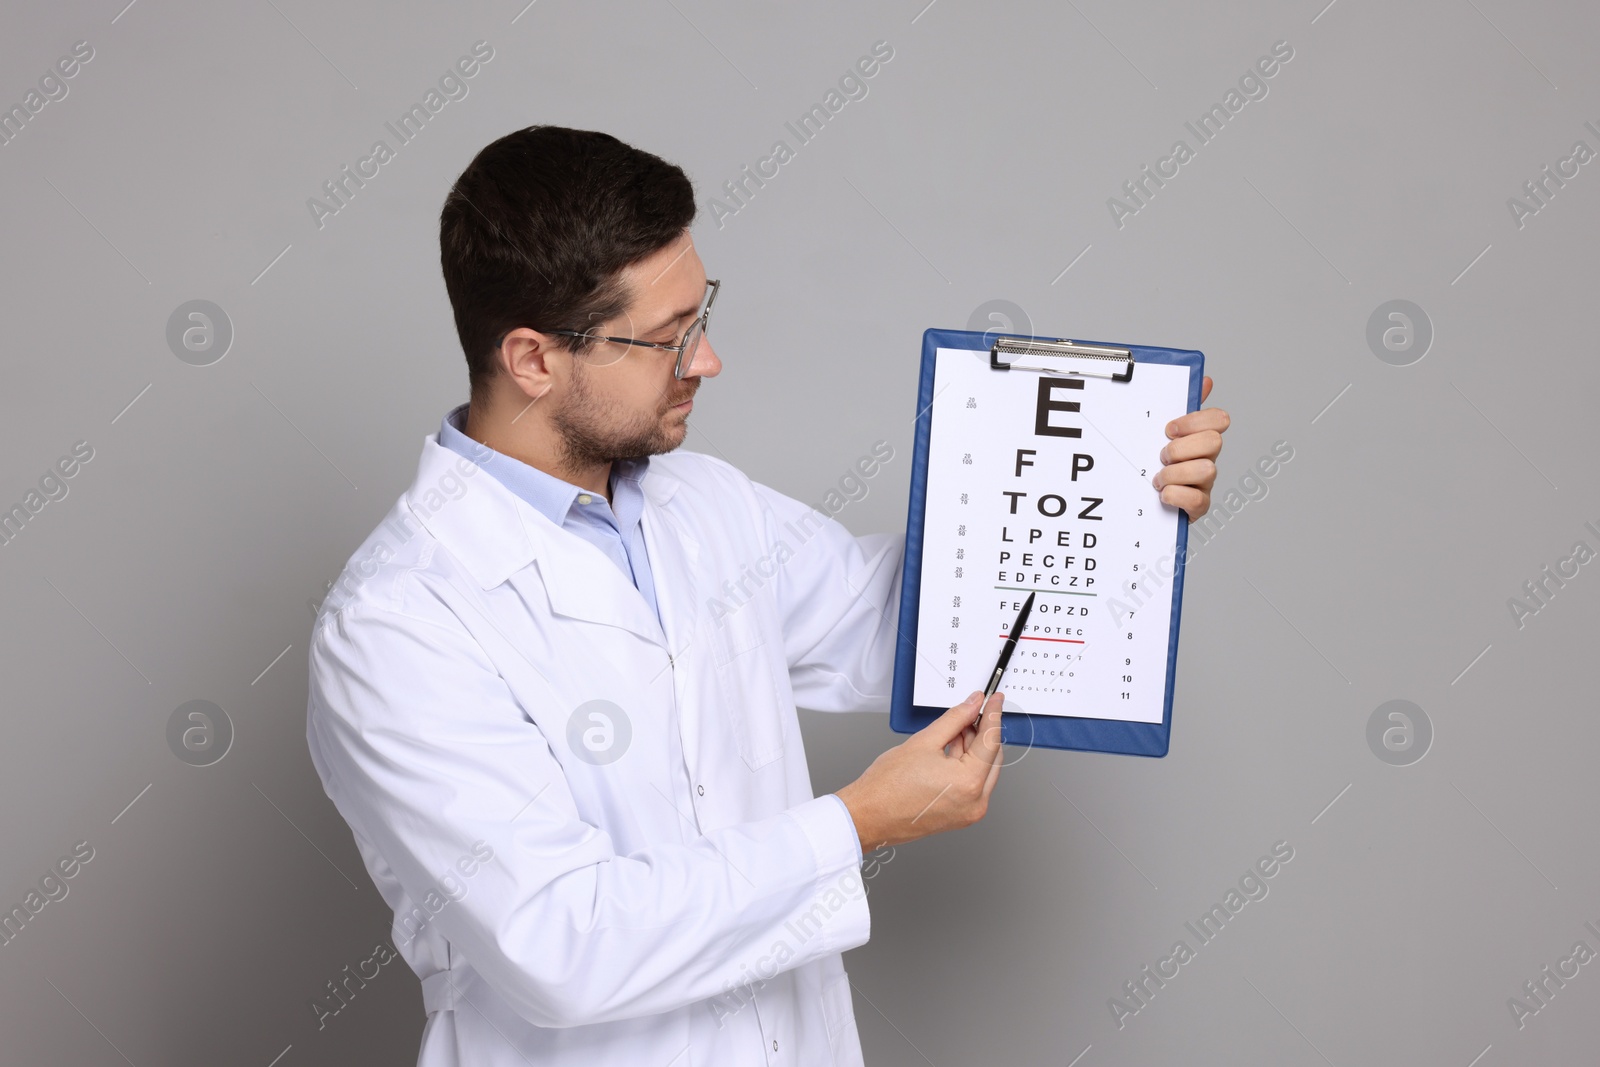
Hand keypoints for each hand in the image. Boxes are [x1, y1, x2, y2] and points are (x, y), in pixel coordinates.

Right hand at [834, 691, 1003, 851]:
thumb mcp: (924, 741)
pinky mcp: (960, 815)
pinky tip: (952, 748)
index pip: (991, 740)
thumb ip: (955, 719)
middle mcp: (975, 802)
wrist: (869, 816)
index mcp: (969, 783)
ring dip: (974, 747)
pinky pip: (973, 783)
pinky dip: (966, 764)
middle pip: (992, 757)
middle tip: (972, 711)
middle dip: (983, 731)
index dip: (994, 715)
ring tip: (954, 730)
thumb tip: (973, 705)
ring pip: (983, 770)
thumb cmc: (887, 787)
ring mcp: (969, 812)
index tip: (995, 700)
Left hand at [1152, 375, 1229, 519]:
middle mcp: (1207, 459)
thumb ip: (1181, 407)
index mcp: (1200, 438)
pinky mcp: (1198, 507)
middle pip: (1213, 442)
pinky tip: (1163, 494)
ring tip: (1159, 478)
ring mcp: (1205, 484)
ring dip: (1175, 473)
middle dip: (1181, 448)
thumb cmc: (1158, 465)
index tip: (1169, 429)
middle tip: (1161, 456)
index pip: (1218, 419)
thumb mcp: (1163, 434)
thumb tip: (1204, 380)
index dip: (1195, 421)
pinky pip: (1197, 500)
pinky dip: (1176, 495)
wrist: (1143, 503)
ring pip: (1206, 470)